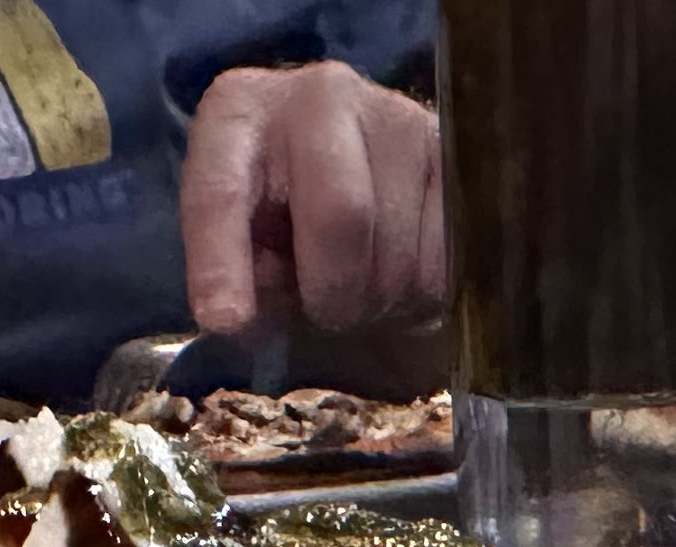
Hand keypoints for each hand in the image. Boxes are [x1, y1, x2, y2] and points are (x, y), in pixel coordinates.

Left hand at [182, 64, 445, 335]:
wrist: (360, 176)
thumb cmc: (280, 218)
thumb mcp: (238, 245)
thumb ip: (229, 274)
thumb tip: (234, 317)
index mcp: (239, 111)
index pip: (224, 188)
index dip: (222, 261)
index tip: (225, 322)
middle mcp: (322, 94)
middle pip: (342, 216)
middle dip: (333, 293)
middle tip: (326, 310)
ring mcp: (397, 116)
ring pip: (400, 254)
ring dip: (380, 299)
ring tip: (361, 281)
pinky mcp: (453, 153)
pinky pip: (446, 260)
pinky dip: (423, 292)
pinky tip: (401, 269)